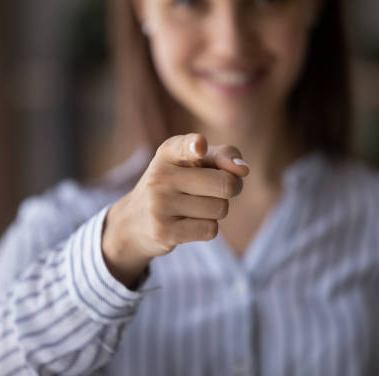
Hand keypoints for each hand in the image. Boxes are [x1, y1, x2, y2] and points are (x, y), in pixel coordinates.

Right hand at [102, 133, 248, 287]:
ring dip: (216, 210)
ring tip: (194, 208)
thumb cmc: (177, 184)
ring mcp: (159, 205)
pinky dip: (208, 228)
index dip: (195, 145)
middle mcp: (160, 176)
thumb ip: (223, 156)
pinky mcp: (164, 232)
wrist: (135, 222)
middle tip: (217, 190)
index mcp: (167, 153)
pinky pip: (210, 229)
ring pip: (220, 209)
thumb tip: (243, 170)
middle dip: (231, 189)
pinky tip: (189, 224)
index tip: (200, 146)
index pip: (184, 146)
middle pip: (225, 184)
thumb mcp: (195, 163)